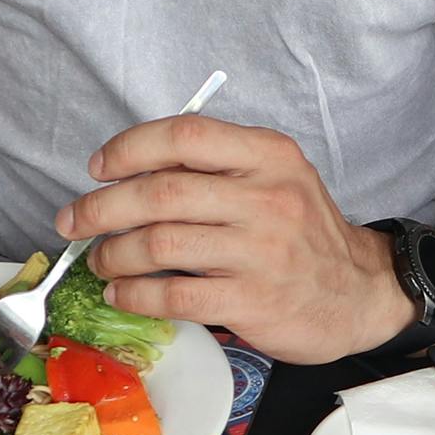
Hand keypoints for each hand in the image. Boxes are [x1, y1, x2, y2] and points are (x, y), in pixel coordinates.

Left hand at [58, 113, 408, 364]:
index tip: (98, 169)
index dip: (130, 148)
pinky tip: (122, 293)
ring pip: (160, 245)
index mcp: (268, 155)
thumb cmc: (304, 234)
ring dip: (113, 254)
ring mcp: (261, 251)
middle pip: (160, 193)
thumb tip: (129, 175)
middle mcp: (266, 197)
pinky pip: (174, 296)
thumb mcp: (276, 179)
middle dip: (101, 208)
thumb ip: (217, 168)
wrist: (360, 293)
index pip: (185, 134)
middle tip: (74, 221)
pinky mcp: (253, 301)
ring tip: (100, 261)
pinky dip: (135, 294)